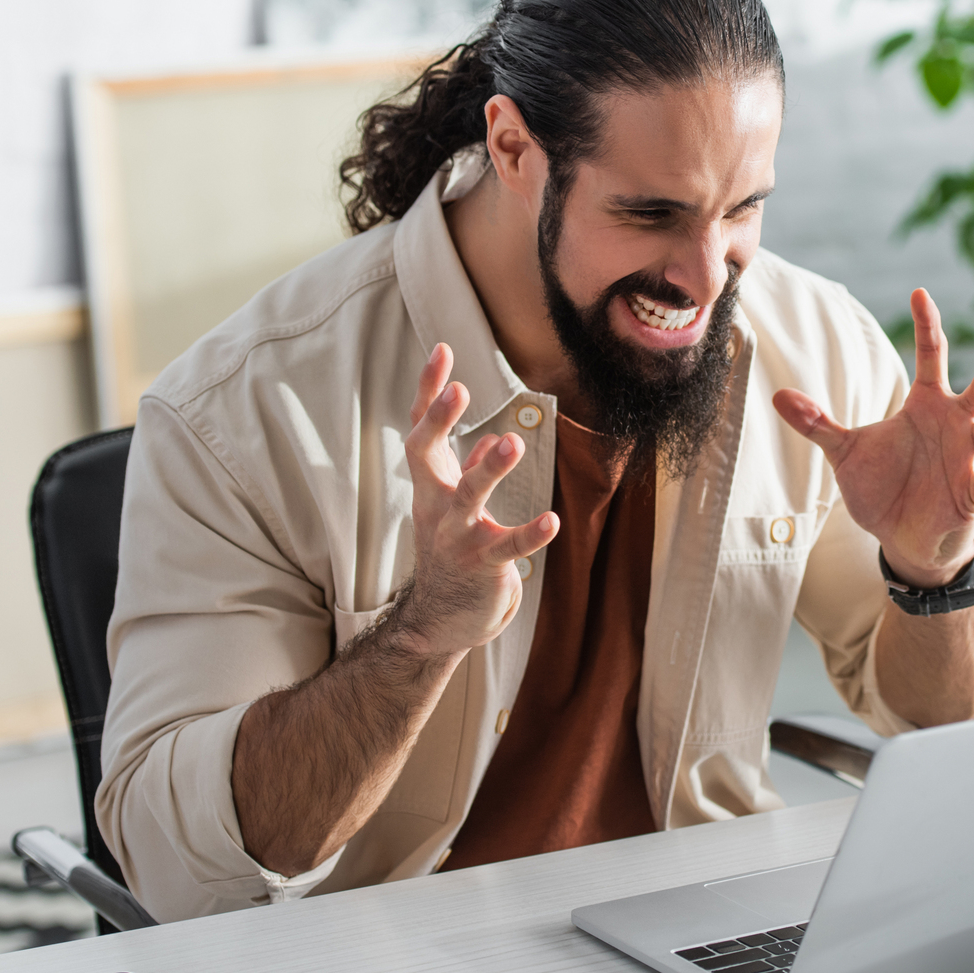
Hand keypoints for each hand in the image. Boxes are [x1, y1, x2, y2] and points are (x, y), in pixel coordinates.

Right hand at [390, 344, 558, 658]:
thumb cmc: (452, 554)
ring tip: (512, 442)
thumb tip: (482, 439)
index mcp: (430, 485)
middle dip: (439, 421)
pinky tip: (552, 519)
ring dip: (489, 469)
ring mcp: (456, 536)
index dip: (429, 391)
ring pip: (468, 496)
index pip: (421, 428)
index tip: (441, 350)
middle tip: (460, 389)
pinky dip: (530, 533)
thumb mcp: (452, 507)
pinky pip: (509, 546)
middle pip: (424, 454)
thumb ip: (464, 473)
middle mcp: (435, 505)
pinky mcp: (484, 565)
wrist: (442, 622)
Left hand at [773, 289, 973, 588]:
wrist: (900, 537)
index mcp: (928, 404)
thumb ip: (817, 424)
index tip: (919, 293)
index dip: (926, 324)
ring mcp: (969, 458)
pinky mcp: (972, 495)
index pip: (931, 355)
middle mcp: (957, 423)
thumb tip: (779, 397)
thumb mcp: (845, 452)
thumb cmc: (882, 487)